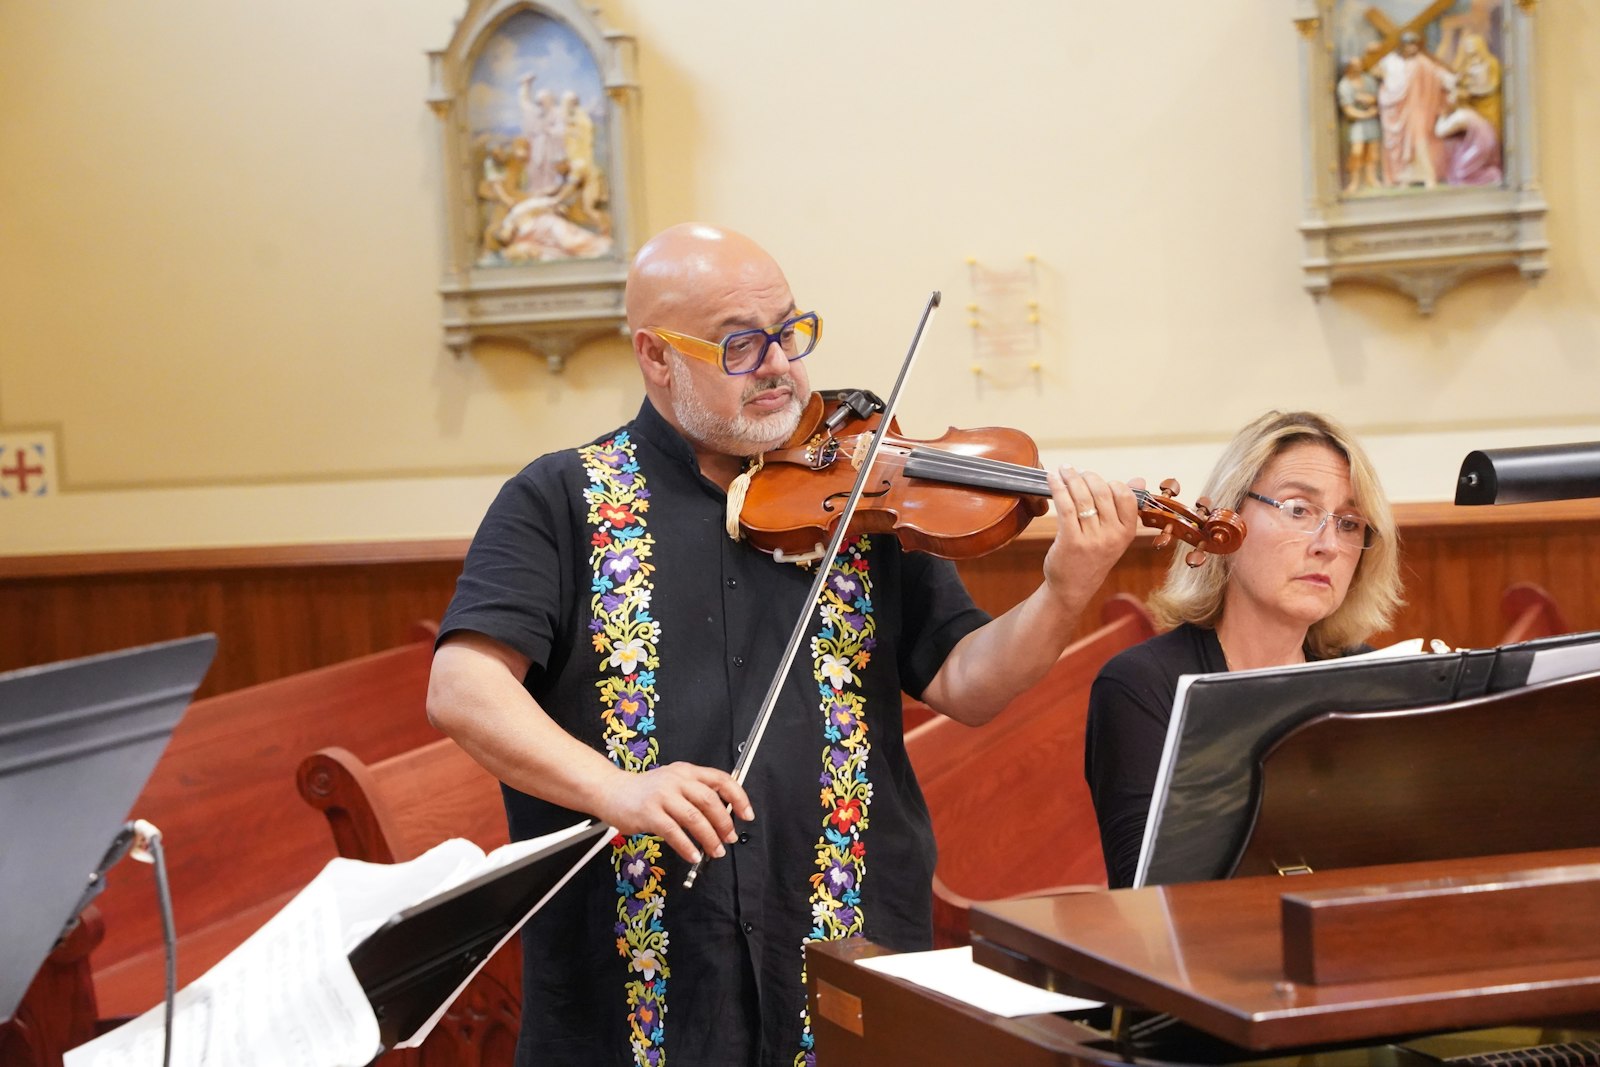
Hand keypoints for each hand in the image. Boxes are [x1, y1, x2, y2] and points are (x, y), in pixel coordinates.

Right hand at [598, 761, 754, 863]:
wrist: (612, 791)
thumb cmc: (646, 791)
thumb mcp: (674, 783)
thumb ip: (696, 794)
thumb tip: (723, 818)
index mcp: (686, 771)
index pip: (721, 779)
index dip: (738, 797)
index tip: (746, 815)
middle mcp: (676, 780)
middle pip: (710, 801)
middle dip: (724, 823)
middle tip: (729, 839)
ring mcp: (662, 796)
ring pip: (695, 818)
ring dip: (709, 838)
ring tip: (715, 851)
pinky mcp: (648, 813)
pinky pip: (674, 832)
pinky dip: (687, 846)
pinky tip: (693, 855)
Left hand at [1042, 467, 1143, 609]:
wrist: (1073, 588)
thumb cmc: (1093, 558)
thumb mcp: (1115, 536)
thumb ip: (1125, 508)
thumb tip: (1139, 479)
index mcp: (1127, 532)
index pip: (1125, 496)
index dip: (1110, 483)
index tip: (1095, 480)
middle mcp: (1112, 535)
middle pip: (1101, 492)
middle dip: (1086, 476)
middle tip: (1075, 471)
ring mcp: (1092, 539)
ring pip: (1082, 497)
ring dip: (1070, 478)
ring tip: (1064, 469)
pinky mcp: (1070, 540)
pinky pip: (1065, 506)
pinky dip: (1057, 488)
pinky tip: (1052, 478)